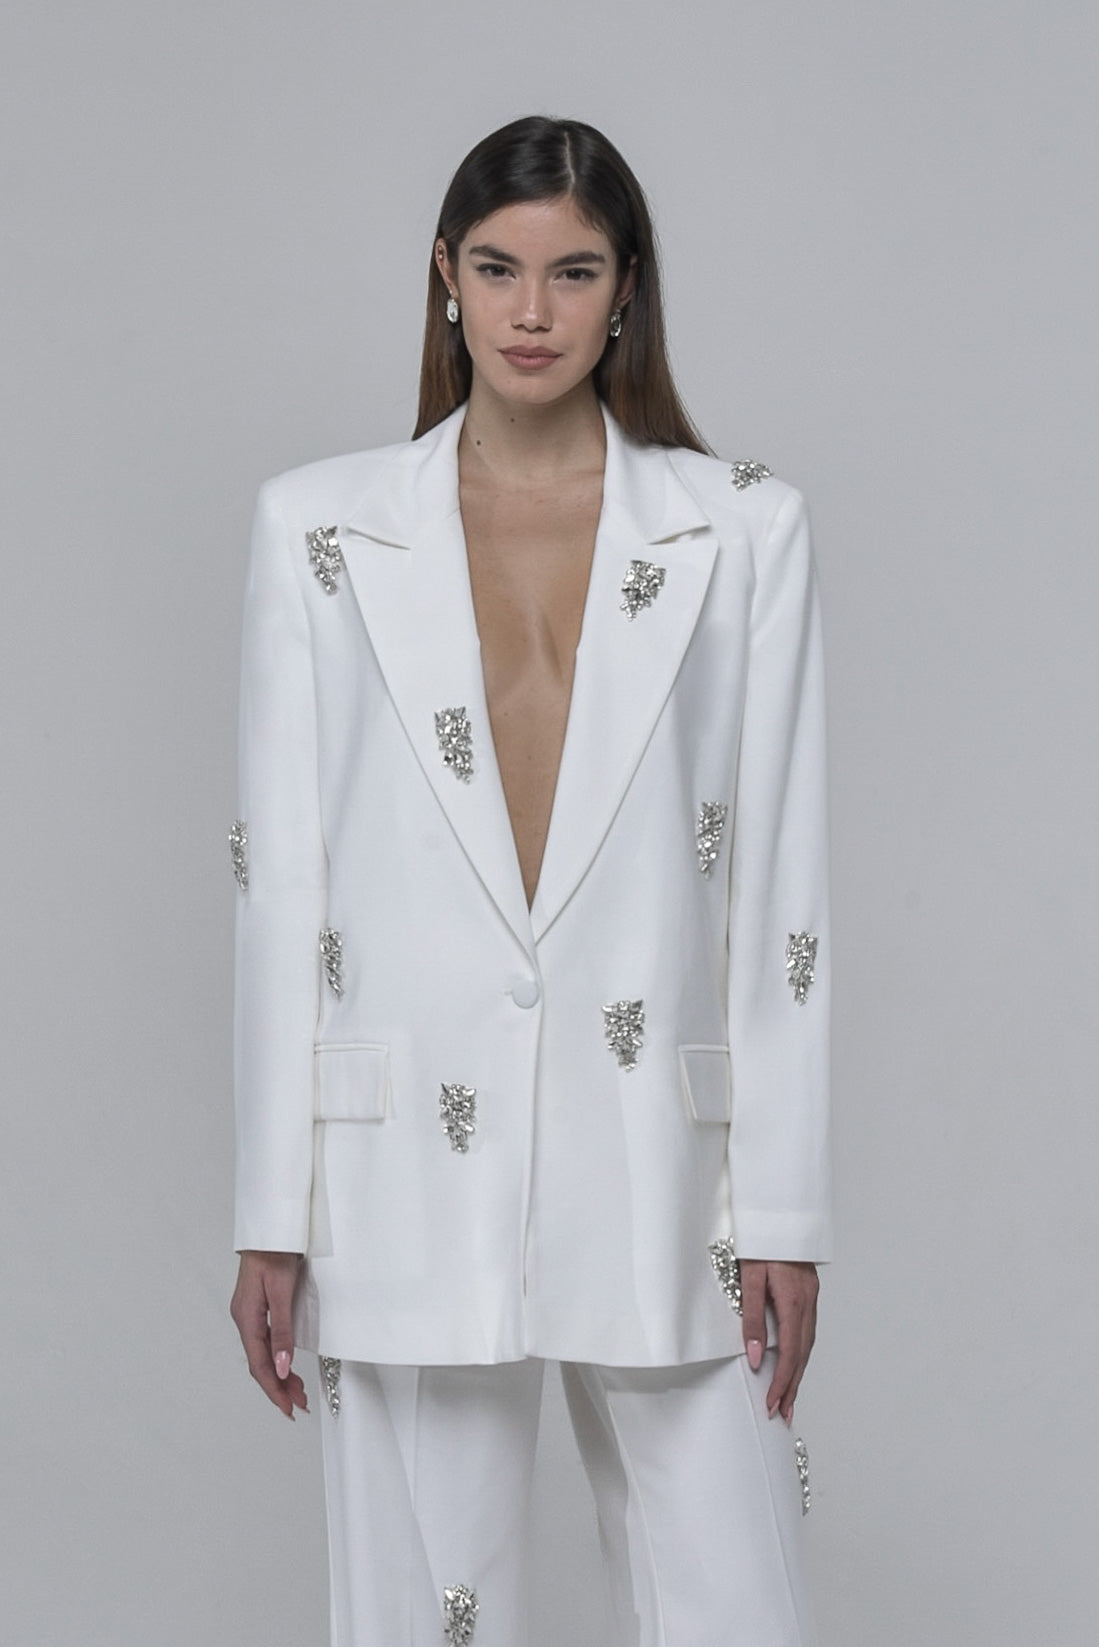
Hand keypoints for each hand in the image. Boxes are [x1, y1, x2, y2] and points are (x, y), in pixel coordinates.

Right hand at [230, 1250, 308, 1418]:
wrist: (270, 1230)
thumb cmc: (275, 1254)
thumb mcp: (282, 1292)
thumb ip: (282, 1331)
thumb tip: (282, 1367)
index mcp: (246, 1319)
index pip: (260, 1365)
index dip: (274, 1389)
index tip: (288, 1408)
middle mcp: (244, 1320)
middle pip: (260, 1364)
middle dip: (278, 1387)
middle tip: (298, 1405)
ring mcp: (249, 1315)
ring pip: (263, 1354)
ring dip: (279, 1375)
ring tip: (297, 1392)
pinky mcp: (257, 1308)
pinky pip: (265, 1342)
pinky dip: (277, 1358)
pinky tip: (286, 1367)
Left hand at [739, 1259, 818, 1423]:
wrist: (780, 1215)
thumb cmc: (761, 1243)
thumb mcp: (749, 1278)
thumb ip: (752, 1318)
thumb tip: (755, 1357)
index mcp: (793, 1301)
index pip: (789, 1353)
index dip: (781, 1382)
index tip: (771, 1404)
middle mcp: (807, 1303)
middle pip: (802, 1355)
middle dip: (792, 1387)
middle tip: (782, 1414)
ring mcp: (811, 1298)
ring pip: (807, 1345)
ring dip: (798, 1373)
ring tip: (788, 1398)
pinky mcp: (808, 1293)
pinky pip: (807, 1331)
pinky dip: (801, 1353)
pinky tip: (794, 1363)